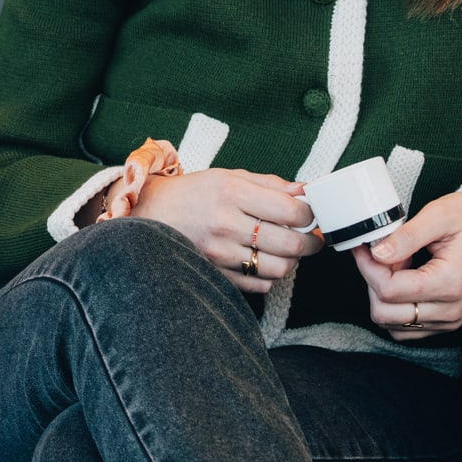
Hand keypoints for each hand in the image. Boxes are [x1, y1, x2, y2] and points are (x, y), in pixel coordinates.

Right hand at [129, 168, 322, 294]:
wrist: (149, 214)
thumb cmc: (193, 193)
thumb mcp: (229, 176)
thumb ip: (270, 183)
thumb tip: (307, 191)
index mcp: (231, 192)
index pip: (291, 211)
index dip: (310, 215)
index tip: (310, 215)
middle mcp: (225, 223)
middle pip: (290, 244)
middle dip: (310, 243)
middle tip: (311, 238)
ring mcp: (219, 252)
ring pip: (279, 268)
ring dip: (291, 261)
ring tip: (286, 250)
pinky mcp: (215, 273)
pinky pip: (259, 285)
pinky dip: (269, 276)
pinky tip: (262, 262)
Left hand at [352, 186, 461, 339]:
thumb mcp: (438, 214)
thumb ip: (405, 236)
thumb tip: (376, 254)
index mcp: (449, 283)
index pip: (388, 290)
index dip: (367, 266)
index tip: (365, 246)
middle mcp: (452, 309)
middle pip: (385, 312)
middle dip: (373, 281)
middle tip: (383, 255)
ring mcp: (451, 319)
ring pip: (392, 324)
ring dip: (383, 296)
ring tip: (397, 267)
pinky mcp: (447, 321)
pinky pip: (406, 327)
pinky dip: (396, 306)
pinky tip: (404, 280)